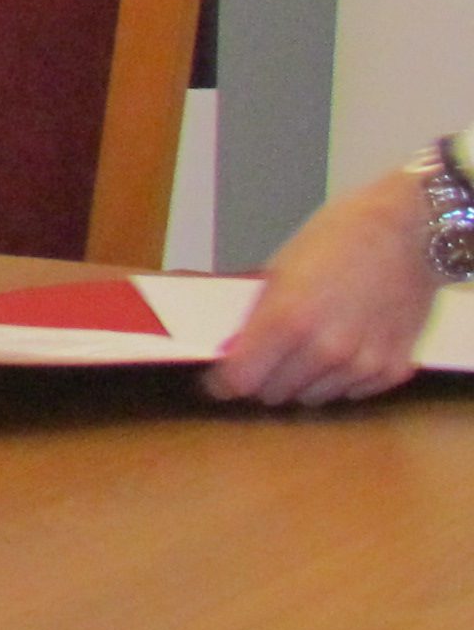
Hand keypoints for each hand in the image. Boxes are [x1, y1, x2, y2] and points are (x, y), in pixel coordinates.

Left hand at [211, 168, 438, 406]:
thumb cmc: (336, 240)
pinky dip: (344, 378)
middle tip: (272, 354)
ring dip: (305, 379)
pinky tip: (348, 346)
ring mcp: (362, 364)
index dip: (225, 382)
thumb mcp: (279, 272)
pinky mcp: (393, 369)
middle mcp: (326, 350)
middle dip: (266, 377)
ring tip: (314, 344)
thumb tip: (233, 354)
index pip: (241, 381)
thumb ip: (256, 320)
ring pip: (312, 398)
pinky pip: (352, 393)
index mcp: (288, 320)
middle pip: (274, 393)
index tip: (222, 379)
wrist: (408, 231)